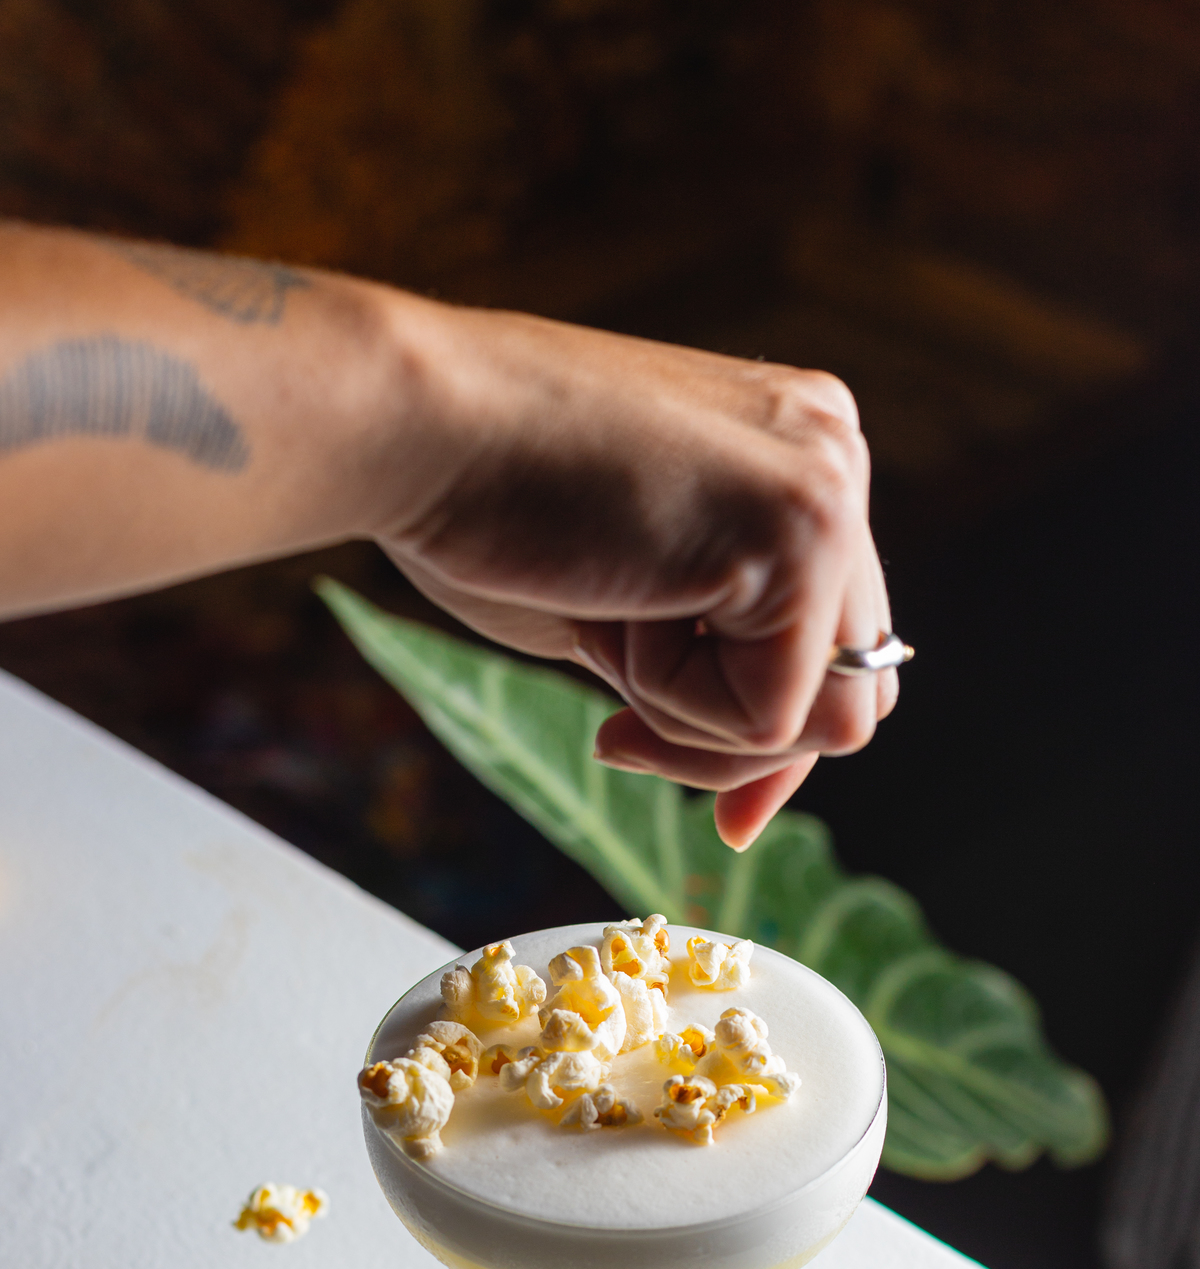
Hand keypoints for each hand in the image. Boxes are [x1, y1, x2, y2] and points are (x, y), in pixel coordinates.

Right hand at [373, 305, 898, 846]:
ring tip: (606, 667)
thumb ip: (711, 658)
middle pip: (858, 686)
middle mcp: (833, 456)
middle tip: (622, 744)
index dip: (778, 739)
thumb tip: (761, 787)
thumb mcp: (630, 602)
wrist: (410, 427)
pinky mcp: (797, 533)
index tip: (726, 818)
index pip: (841, 638)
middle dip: (747, 752)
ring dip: (703, 730)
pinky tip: (607, 628)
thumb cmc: (481, 504)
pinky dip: (676, 709)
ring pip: (829, 715)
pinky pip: (771, 715)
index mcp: (798, 452)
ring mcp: (827, 489)